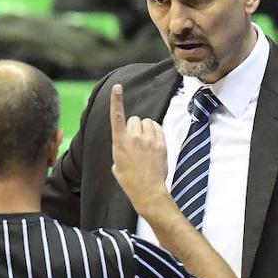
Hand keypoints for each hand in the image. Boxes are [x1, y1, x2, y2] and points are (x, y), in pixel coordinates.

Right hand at [109, 83, 169, 211]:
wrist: (147, 190)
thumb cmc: (130, 180)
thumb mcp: (117, 164)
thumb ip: (120, 148)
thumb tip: (126, 145)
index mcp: (119, 142)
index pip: (117, 116)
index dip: (116, 100)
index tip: (117, 87)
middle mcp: (134, 138)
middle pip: (134, 118)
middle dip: (134, 126)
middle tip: (136, 140)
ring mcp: (149, 140)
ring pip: (146, 122)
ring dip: (145, 128)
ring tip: (145, 142)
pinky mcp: (161, 143)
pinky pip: (157, 128)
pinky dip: (155, 131)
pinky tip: (153, 142)